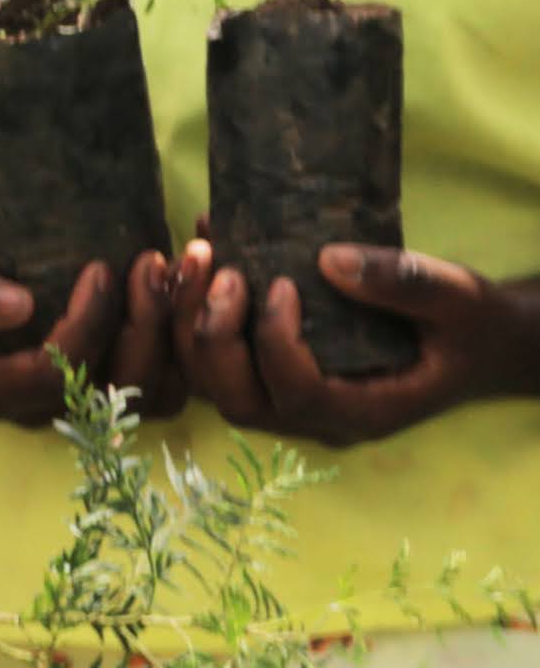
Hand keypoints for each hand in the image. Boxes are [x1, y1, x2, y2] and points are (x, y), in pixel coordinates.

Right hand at [0, 231, 185, 428]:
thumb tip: (18, 306)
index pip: (58, 374)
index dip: (89, 326)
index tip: (100, 268)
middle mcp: (46, 406)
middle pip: (120, 391)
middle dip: (145, 326)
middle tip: (153, 260)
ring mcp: (82, 395)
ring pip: (155, 390)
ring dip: (174, 331)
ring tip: (175, 266)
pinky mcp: (109, 372)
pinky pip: (166, 370)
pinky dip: (184, 330)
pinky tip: (183, 276)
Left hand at [176, 228, 539, 444]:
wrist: (476, 337)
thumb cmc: (470, 324)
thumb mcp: (457, 298)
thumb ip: (402, 283)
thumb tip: (329, 260)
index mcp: (366, 409)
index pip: (298, 394)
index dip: (274, 343)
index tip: (280, 284)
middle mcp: (319, 415)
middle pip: (237, 398)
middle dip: (214, 333)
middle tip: (222, 269)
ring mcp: (291, 397)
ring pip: (212, 381)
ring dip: (190, 321)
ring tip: (201, 254)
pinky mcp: (272, 370)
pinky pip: (213, 354)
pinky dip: (192, 311)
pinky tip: (200, 252)